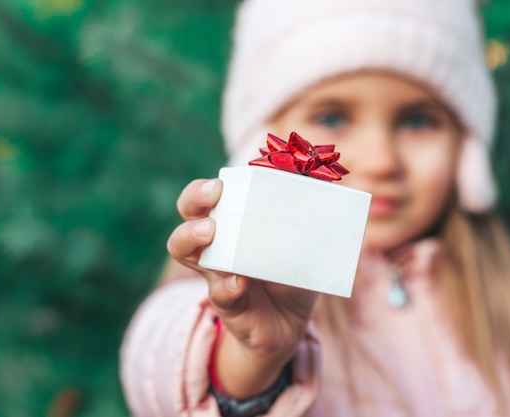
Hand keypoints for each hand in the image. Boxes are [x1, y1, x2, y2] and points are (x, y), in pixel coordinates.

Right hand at [167, 178, 319, 397]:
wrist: (290, 326)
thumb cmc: (293, 275)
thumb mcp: (305, 242)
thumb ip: (311, 215)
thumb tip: (326, 180)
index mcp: (233, 222)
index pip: (207, 195)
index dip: (206, 186)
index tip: (223, 182)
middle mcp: (216, 243)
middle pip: (188, 212)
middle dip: (194, 198)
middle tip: (215, 195)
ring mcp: (216, 271)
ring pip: (183, 248)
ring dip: (192, 236)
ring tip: (211, 232)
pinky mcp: (227, 302)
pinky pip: (219, 292)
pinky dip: (227, 285)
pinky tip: (239, 282)